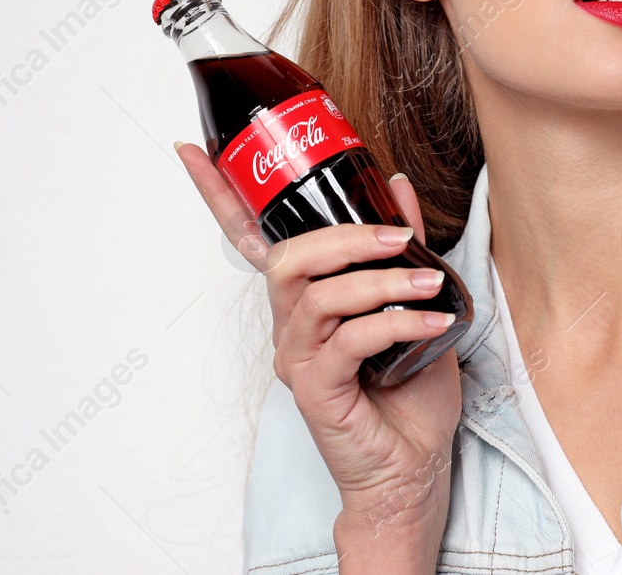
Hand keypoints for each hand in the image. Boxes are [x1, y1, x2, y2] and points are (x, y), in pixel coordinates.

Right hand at [175, 142, 460, 551]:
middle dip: (343, 238)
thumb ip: (402, 250)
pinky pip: (345, 341)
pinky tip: (428, 323)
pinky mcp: (315, 392)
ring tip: (428, 285)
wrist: (414, 470)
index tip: (193, 151)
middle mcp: (289, 329)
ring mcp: (297, 361)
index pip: (250, 241)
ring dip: (378, 282)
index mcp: (303, 303)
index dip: (218, 195)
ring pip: (316, 297)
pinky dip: (393, 323)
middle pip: (287, 260)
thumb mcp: (414, 305)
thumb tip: (399, 187)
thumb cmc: (409, 396)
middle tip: (397, 237)